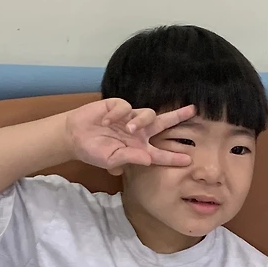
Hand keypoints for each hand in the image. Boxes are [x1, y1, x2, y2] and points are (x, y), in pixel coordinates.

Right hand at [64, 99, 194, 172]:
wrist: (74, 136)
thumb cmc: (93, 151)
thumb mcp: (110, 160)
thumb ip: (129, 158)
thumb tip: (148, 159)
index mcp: (139, 148)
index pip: (160, 153)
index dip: (173, 157)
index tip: (188, 160)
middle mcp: (138, 132)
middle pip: (163, 123)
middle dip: (178, 116)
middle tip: (193, 111)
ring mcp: (130, 118)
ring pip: (147, 114)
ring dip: (140, 121)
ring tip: (127, 128)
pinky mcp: (119, 106)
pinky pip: (125, 106)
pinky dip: (117, 114)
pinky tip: (106, 121)